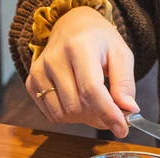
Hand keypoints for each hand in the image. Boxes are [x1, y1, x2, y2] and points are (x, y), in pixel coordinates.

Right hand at [27, 7, 136, 136]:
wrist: (71, 26)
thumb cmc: (98, 41)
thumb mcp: (120, 54)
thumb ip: (124, 83)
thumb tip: (128, 110)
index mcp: (78, 47)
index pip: (91, 89)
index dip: (107, 113)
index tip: (122, 129)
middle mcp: (54, 59)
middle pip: (77, 106)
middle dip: (98, 116)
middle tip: (111, 111)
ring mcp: (39, 71)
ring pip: (63, 114)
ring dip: (83, 118)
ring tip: (93, 103)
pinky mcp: (31, 82)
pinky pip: (51, 114)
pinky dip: (68, 116)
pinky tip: (77, 100)